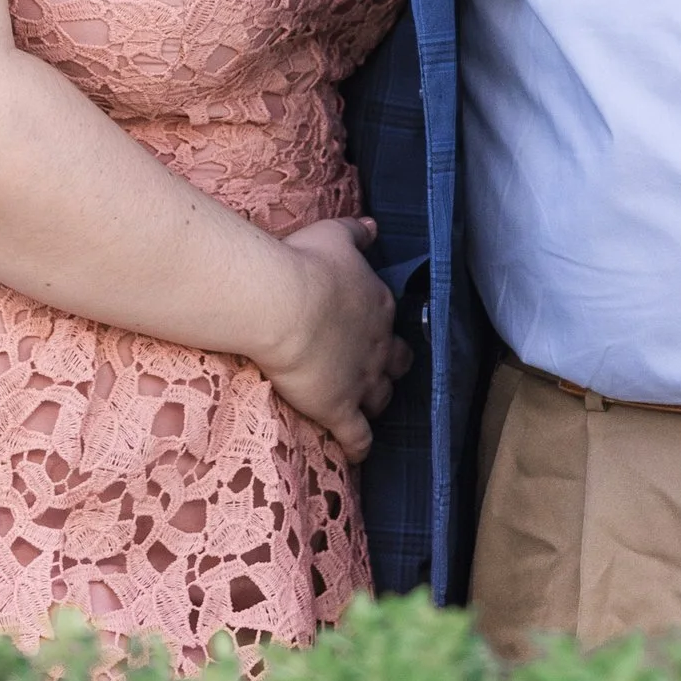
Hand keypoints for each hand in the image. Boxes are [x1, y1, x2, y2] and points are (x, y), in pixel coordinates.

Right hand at [259, 217, 410, 462]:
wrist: (284, 305)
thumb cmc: (305, 263)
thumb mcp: (334, 235)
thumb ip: (357, 232)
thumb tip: (375, 226)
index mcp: (378, 303)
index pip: (390, 320)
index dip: (381, 327)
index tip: (368, 330)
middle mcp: (378, 344)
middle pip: (396, 363)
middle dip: (389, 368)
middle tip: (373, 370)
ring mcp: (362, 380)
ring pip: (381, 399)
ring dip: (375, 403)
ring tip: (364, 408)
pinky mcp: (341, 409)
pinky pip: (358, 437)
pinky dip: (360, 446)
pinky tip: (358, 454)